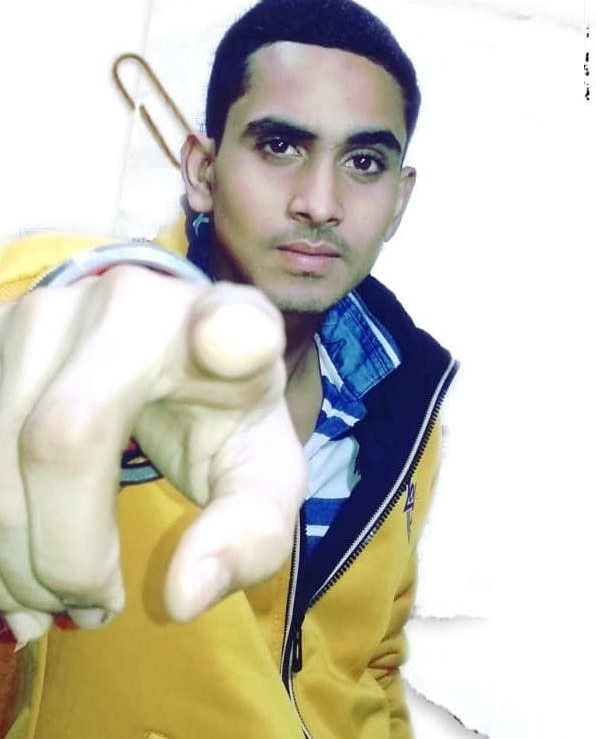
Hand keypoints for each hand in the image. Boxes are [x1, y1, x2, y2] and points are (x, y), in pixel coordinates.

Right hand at [0, 266, 306, 642]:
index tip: (240, 344)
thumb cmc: (219, 419)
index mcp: (225, 327)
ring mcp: (47, 306)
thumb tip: (182, 597)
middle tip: (92, 607)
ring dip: (7, 553)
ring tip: (48, 595)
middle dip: (62, 552)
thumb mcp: (258, 474)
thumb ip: (249, 533)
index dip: (233, 334)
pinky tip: (9, 567)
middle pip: (62, 437)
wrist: (164, 361)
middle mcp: (131, 301)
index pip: (233, 322)